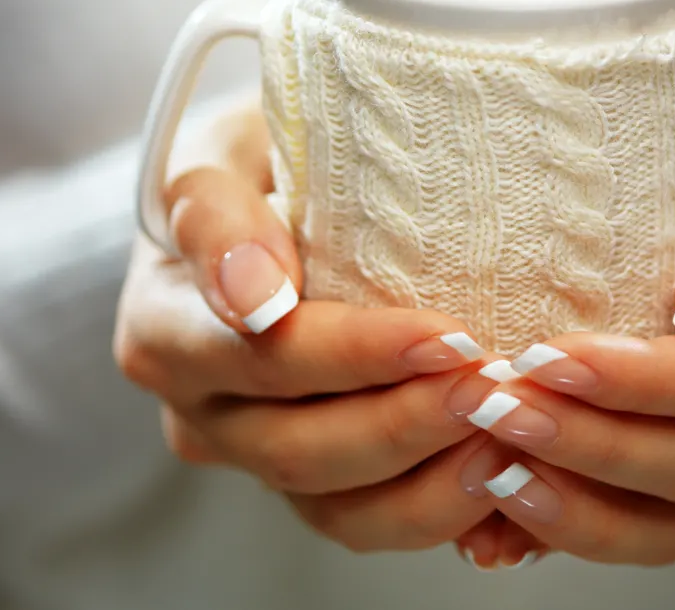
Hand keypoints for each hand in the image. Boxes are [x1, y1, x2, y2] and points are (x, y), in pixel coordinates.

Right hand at [113, 104, 504, 552]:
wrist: (266, 194)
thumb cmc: (255, 158)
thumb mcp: (225, 152)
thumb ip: (217, 214)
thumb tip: (256, 300)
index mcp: (165, 327)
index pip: (263, 356)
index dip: (356, 355)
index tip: (447, 336)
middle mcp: (198, 408)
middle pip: (299, 448)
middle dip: (408, 425)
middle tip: (496, 389)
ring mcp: (252, 455)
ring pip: (335, 507)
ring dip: (431, 484)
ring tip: (509, 438)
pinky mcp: (307, 482)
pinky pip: (367, 522)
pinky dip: (439, 513)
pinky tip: (501, 478)